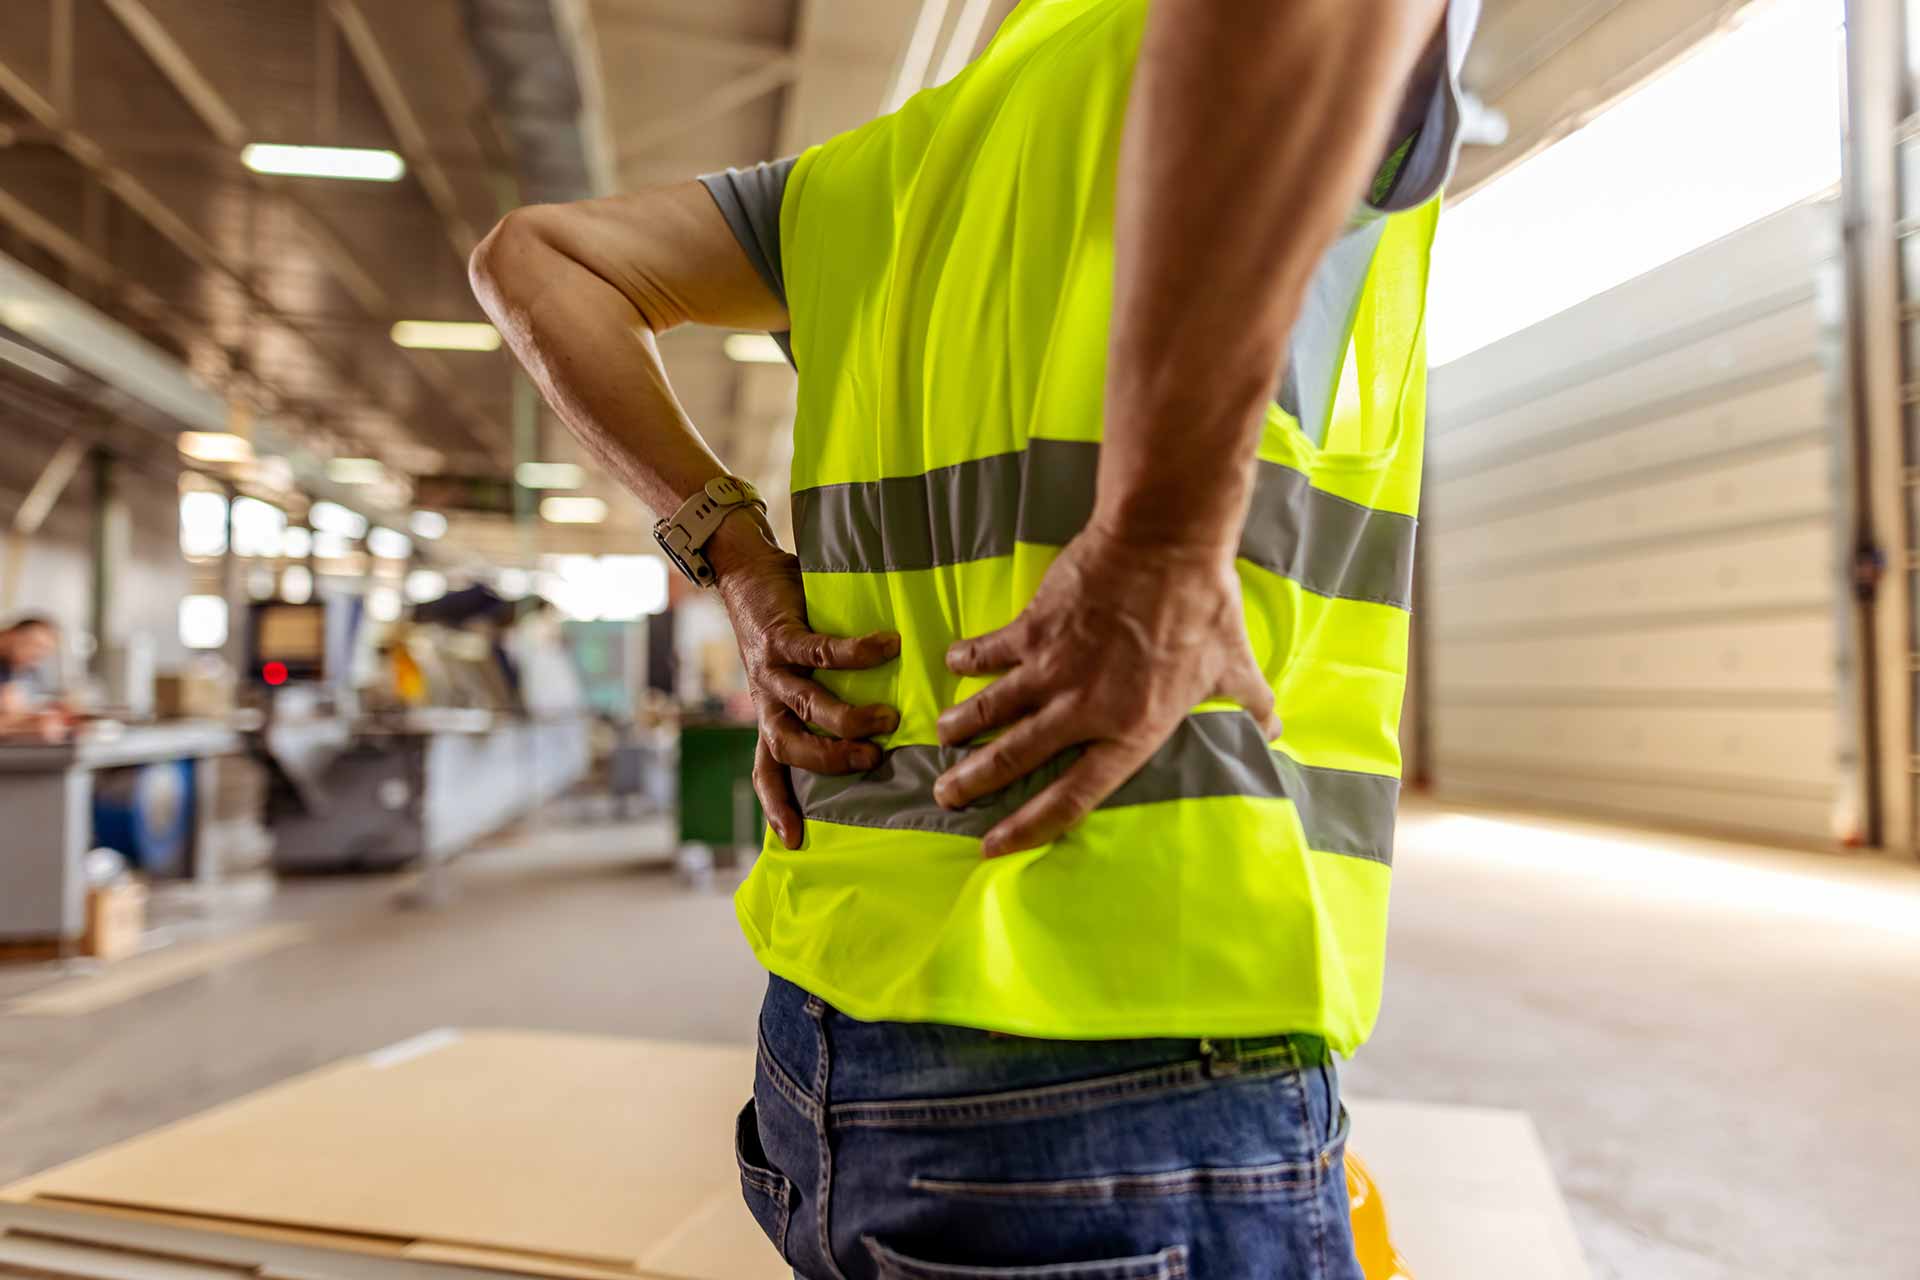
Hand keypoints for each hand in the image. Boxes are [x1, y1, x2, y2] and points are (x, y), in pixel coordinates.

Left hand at [710, 513, 899, 849]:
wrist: (745, 573)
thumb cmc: (783, 628)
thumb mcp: (796, 675)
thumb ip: (826, 699)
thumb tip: (887, 726)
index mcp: (770, 716)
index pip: (767, 770)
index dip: (776, 805)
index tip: (794, 841)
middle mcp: (767, 700)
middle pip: (789, 746)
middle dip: (830, 760)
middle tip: (873, 760)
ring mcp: (771, 670)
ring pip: (805, 705)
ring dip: (848, 717)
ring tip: (889, 717)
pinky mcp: (780, 636)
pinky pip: (820, 650)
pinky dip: (856, 653)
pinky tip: (888, 646)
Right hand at [933, 526, 1278, 857]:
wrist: (1165, 542)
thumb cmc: (1204, 606)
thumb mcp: (1235, 665)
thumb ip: (1250, 707)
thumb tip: (1274, 733)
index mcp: (1132, 730)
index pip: (1074, 796)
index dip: (1030, 825)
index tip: (995, 845)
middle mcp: (1084, 708)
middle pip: (1016, 759)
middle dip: (975, 782)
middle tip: (945, 796)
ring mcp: (1054, 667)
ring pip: (993, 709)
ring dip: (962, 727)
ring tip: (941, 740)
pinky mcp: (1035, 627)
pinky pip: (992, 651)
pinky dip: (970, 659)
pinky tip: (954, 663)